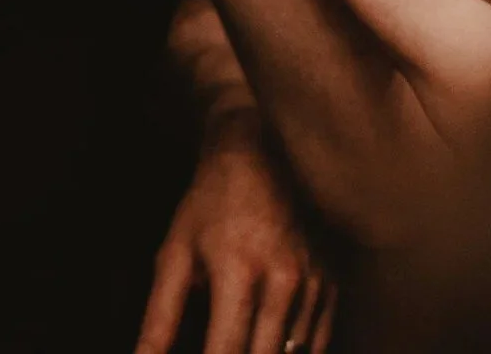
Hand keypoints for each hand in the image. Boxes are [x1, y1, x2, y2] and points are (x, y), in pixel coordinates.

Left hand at [137, 113, 335, 353]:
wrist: (261, 157)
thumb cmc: (208, 208)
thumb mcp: (174, 256)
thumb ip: (159, 317)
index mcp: (238, 272)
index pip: (226, 350)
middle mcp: (283, 281)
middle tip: (220, 353)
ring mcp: (313, 284)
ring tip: (239, 346)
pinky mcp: (331, 285)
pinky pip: (317, 344)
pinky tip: (268, 346)